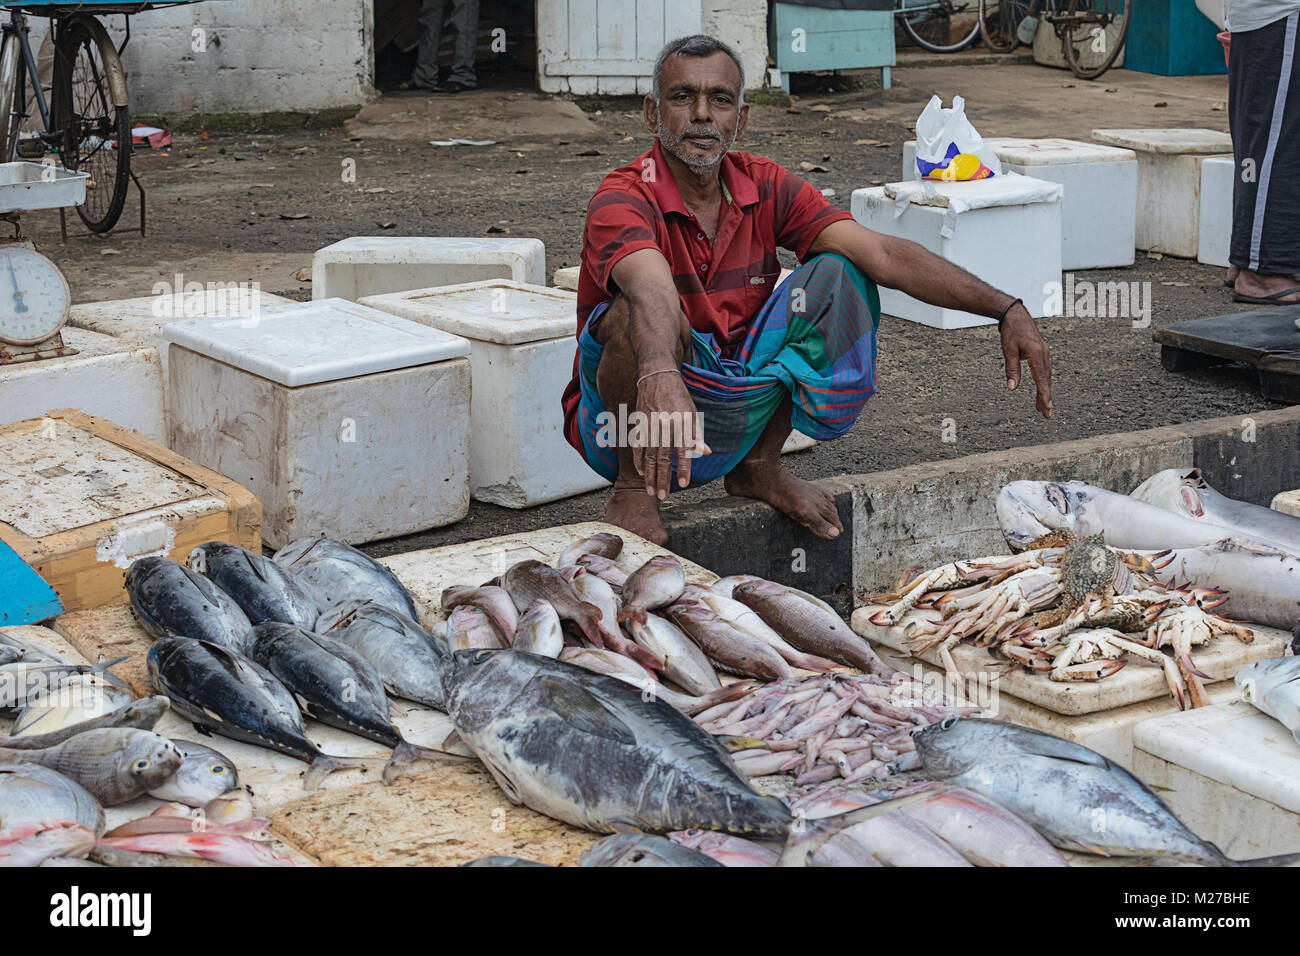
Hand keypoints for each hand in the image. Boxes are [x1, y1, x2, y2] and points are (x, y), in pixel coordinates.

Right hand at [632, 369, 710, 498]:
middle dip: (663, 478)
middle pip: (663, 457)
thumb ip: (697, 435)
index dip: (684, 468)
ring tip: (651, 491)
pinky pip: (638, 447)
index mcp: (681, 422)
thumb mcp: (693, 413)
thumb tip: (706, 452)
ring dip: (650, 476)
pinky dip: (639, 461)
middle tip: (663, 496)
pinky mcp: (639, 424)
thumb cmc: (679, 398)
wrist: (657, 377)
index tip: (683, 484)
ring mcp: (650, 425)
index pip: (683, 450)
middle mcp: (665, 425)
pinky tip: (642, 473)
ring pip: (648, 456)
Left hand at [1000, 304, 1052, 418]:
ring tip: (1042, 408)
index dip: (1044, 394)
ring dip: (1044, 392)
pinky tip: (1041, 392)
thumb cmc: (1011, 331)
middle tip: (1047, 415)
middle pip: (1046, 380)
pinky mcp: (1041, 353)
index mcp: (1036, 353)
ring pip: (1045, 377)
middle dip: (1046, 398)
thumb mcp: (1008, 350)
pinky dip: (1043, 382)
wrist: (1016, 314)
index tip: (1047, 406)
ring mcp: (1044, 353)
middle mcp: (1044, 354)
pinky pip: (1043, 371)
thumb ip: (1011, 369)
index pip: (1041, 378)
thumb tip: (1012, 388)